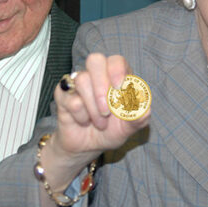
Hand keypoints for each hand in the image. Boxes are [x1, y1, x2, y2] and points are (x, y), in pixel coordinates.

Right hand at [42, 53, 150, 188]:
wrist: (89, 147)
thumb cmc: (110, 131)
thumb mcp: (129, 128)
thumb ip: (139, 118)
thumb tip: (145, 110)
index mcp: (115, 76)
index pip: (116, 60)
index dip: (117, 71)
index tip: (120, 89)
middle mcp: (96, 75)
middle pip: (95, 60)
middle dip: (102, 86)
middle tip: (107, 111)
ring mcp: (77, 83)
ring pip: (82, 80)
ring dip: (94, 108)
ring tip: (100, 123)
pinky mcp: (62, 94)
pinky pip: (71, 99)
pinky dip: (82, 116)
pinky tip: (84, 122)